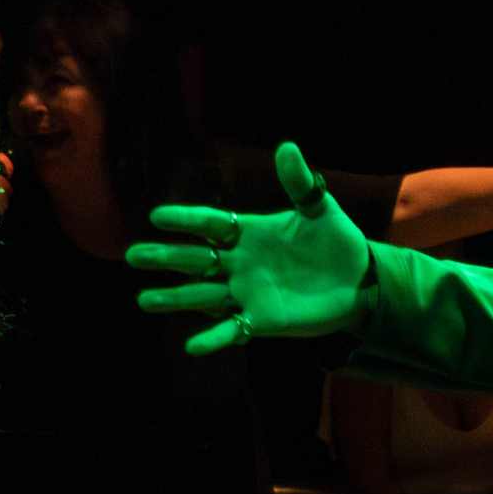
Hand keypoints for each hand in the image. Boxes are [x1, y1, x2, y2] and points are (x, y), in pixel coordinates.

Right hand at [128, 142, 374, 353]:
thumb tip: (286, 147)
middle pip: (196, 260)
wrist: (358, 280)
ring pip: (203, 295)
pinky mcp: (262, 320)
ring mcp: (247, 292)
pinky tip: (192, 346)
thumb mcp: (320, 209)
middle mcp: (239, 263)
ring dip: (176, 298)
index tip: (158, 217)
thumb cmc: (335, 241)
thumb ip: (300, 183)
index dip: (186, 220)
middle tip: (134, 256)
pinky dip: (214, 338)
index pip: (210, 224)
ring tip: (145, 300)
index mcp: (248, 233)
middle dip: (166, 258)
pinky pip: (233, 329)